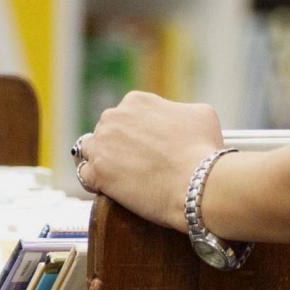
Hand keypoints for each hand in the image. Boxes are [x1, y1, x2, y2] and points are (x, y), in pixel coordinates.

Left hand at [77, 92, 225, 229]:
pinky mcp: (97, 173)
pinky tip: (108, 188)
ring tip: (119, 176)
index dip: (137, 132)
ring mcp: (102, 145)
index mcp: (136, 101)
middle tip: (136, 163)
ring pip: (91, 150)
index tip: (146, 146)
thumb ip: (181, 111)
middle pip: (108, 130)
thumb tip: (178, 120)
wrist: (198, 184)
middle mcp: (114, 117)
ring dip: (102, 160)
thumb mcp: (201, 114)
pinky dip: (95, 182)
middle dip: (118, 145)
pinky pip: (85, 175)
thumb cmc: (204, 149)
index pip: (127, 114)